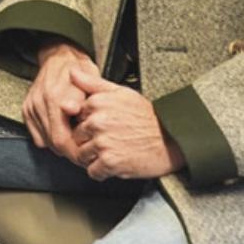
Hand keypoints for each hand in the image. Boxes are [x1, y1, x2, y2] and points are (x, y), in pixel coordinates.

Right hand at [21, 40, 98, 161]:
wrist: (60, 56)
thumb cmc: (80, 70)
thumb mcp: (90, 81)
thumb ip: (82, 98)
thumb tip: (71, 109)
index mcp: (55, 97)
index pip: (62, 140)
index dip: (77, 153)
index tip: (87, 156)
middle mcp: (40, 103)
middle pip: (53, 144)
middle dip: (71, 153)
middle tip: (85, 154)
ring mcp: (32, 106)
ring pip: (45, 142)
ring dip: (61, 147)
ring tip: (77, 144)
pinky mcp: (27, 109)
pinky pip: (37, 136)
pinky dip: (50, 139)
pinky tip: (62, 133)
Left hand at [66, 69, 184, 179]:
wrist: (172, 140)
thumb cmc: (148, 116)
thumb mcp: (121, 92)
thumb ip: (92, 83)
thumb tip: (71, 71)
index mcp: (97, 103)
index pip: (76, 117)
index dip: (88, 124)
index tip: (102, 126)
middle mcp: (97, 122)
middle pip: (77, 137)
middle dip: (89, 141)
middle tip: (109, 141)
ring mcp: (102, 143)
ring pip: (82, 155)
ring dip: (93, 157)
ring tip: (112, 152)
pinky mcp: (109, 162)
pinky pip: (93, 171)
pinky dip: (102, 171)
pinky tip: (115, 163)